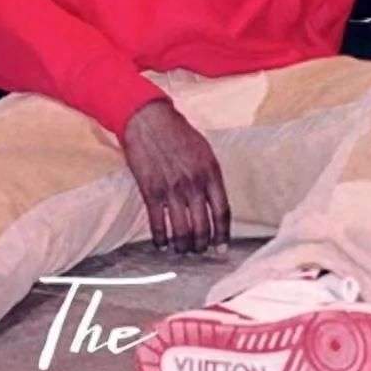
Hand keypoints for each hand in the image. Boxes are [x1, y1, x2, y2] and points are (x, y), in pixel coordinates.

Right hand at [120, 99, 230, 255]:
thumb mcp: (204, 150)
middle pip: (203, 227)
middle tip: (199, 251)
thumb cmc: (177, 131)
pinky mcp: (151, 191)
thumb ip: (211, 176)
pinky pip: (158, 224)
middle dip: (202, 245)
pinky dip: (160, 238)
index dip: (222, 235)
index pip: (222, 213)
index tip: (221, 248)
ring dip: (183, 246)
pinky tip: (161, 244)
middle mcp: (194, 184)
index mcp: (211, 173)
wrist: (148, 119)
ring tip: (181, 250)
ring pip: (182, 231)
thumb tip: (214, 201)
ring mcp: (172, 189)